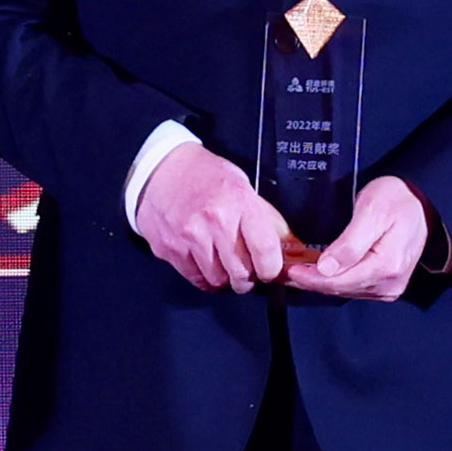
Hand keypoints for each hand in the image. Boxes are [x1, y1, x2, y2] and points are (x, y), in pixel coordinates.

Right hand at [129, 138, 301, 293]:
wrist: (160, 170)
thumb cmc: (205, 176)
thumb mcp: (243, 186)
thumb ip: (266, 220)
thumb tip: (290, 249)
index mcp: (239, 201)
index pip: (266, 250)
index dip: (272, 269)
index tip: (269, 269)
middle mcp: (214, 220)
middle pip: (242, 272)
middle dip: (248, 277)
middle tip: (246, 268)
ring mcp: (189, 236)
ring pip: (218, 280)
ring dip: (225, 278)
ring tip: (224, 263)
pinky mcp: (170, 249)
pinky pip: (196, 279)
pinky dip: (205, 277)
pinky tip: (206, 263)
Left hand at [275, 173, 437, 300]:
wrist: (421, 203)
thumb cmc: (397, 200)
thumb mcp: (372, 211)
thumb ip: (350, 243)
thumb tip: (327, 268)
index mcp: (387, 265)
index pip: (339, 281)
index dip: (311, 279)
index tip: (289, 271)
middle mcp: (389, 282)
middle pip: (340, 289)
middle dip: (311, 282)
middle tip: (285, 272)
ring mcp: (389, 286)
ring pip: (345, 290)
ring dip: (320, 283)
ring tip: (297, 271)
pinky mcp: (386, 285)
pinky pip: (354, 287)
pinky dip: (334, 281)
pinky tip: (319, 272)